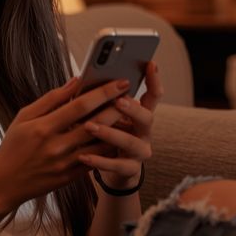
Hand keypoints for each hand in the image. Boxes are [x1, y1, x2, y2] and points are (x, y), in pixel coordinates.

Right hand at [0, 76, 131, 212]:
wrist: (5, 184)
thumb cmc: (13, 146)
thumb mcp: (24, 117)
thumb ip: (50, 99)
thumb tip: (75, 82)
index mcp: (43, 128)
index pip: (80, 106)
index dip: (103, 92)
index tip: (120, 82)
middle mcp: (57, 146)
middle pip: (96, 124)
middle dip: (118, 107)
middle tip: (132, 95)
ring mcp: (65, 163)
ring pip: (101, 144)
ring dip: (118, 128)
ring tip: (130, 115)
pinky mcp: (71, 176)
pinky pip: (97, 160)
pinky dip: (109, 147)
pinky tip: (119, 136)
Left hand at [79, 61, 163, 188]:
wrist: (112, 171)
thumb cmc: (104, 136)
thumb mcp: (103, 116)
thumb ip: (99, 101)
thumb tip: (81, 79)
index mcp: (139, 115)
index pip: (153, 95)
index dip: (154, 80)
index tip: (151, 64)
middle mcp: (144, 132)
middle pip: (147, 118)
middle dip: (133, 109)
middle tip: (118, 100)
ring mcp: (140, 152)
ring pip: (131, 142)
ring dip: (111, 133)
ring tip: (89, 126)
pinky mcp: (130, 170)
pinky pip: (117, 165)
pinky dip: (99, 160)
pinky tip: (83, 155)